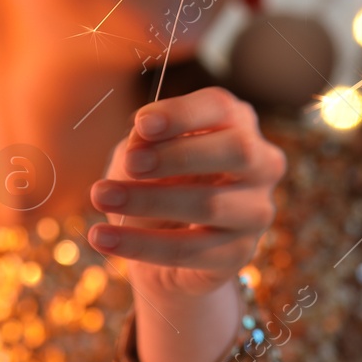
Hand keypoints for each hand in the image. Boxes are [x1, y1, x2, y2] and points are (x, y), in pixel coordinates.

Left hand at [88, 87, 284, 302]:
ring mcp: (256, 211)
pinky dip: (140, 244)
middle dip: (178, 155)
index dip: (182, 114)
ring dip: (149, 200)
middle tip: (131, 162)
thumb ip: (143, 143)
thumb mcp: (142, 153)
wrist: (162, 243)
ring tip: (100, 196)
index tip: (142, 123)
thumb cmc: (155, 181)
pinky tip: (102, 237)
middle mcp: (261, 163)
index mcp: (237, 123)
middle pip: (235, 151)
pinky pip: (189, 250)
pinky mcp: (239, 254)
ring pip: (210, 204)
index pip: (220, 108)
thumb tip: (141, 142)